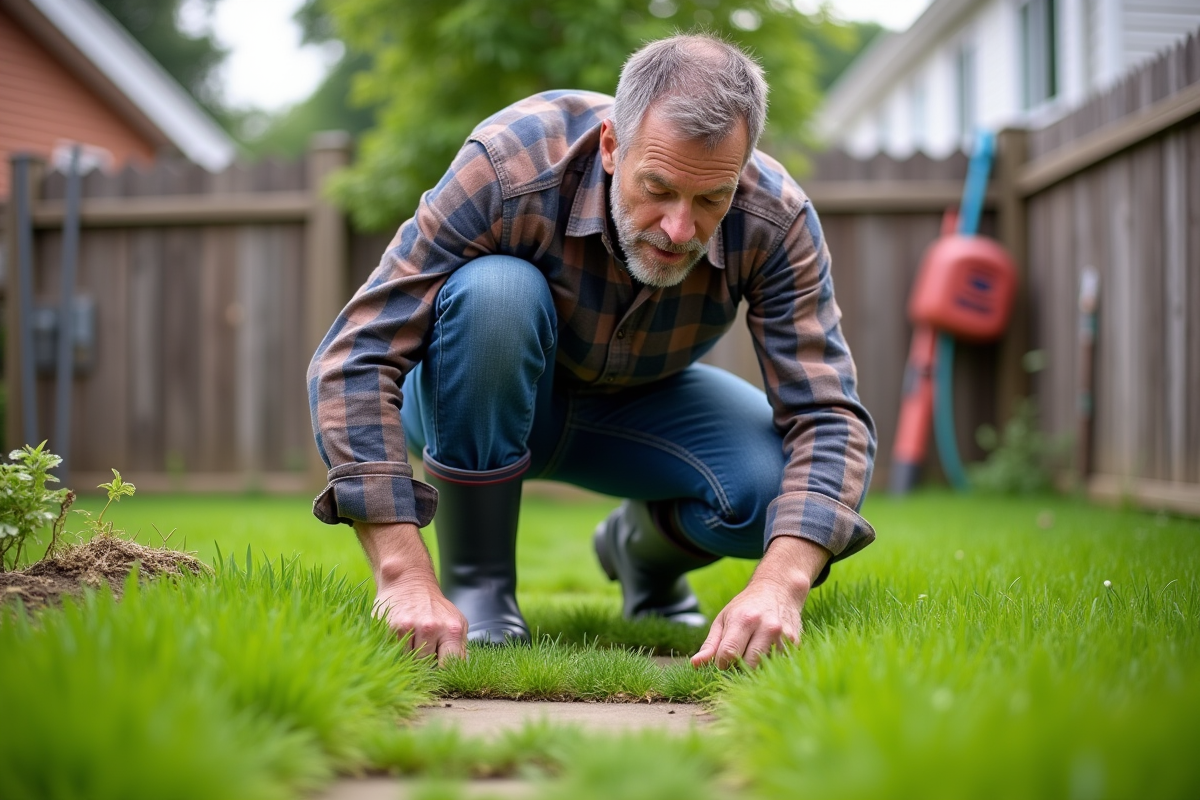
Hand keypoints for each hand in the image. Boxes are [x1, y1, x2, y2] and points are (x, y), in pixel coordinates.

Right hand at [356, 521, 467, 665]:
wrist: (409, 580)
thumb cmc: (434, 607)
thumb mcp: (455, 623)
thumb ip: (459, 648)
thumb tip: (460, 674)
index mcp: (452, 630)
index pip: (451, 667)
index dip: (445, 677)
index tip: (440, 679)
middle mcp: (431, 628)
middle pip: (428, 667)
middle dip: (426, 667)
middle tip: (424, 655)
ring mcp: (410, 628)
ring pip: (410, 662)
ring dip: (410, 659)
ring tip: (412, 644)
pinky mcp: (391, 627)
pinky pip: (395, 653)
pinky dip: (397, 651)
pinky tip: (401, 639)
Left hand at [691, 536, 828, 669]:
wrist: (779, 589)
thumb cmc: (745, 607)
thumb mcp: (724, 619)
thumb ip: (710, 645)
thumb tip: (695, 665)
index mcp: (744, 620)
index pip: (728, 654)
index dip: (722, 663)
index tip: (723, 660)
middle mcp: (766, 627)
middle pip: (749, 664)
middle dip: (740, 668)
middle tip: (738, 659)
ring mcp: (783, 636)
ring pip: (765, 667)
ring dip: (756, 667)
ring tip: (753, 651)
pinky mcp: (795, 643)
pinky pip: (778, 664)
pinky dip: (770, 663)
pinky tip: (767, 650)